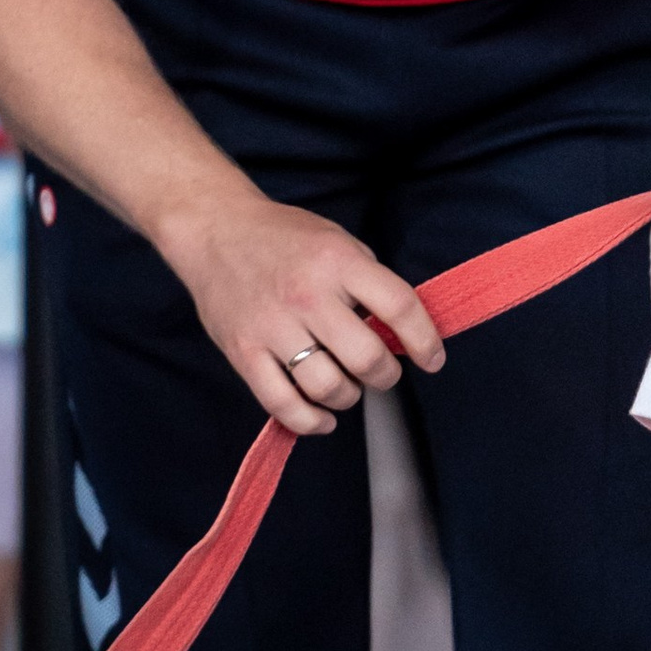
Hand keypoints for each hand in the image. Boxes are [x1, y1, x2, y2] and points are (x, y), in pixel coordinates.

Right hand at [169, 186, 444, 437]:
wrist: (217, 229)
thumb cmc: (285, 236)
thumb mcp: (339, 241)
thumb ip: (370, 282)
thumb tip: (402, 331)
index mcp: (338, 262)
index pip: (398, 307)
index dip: (424, 340)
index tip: (433, 359)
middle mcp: (308, 295)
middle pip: (366, 357)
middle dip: (386, 374)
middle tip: (382, 371)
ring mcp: (272, 326)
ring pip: (327, 386)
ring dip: (348, 396)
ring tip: (347, 386)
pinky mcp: (244, 352)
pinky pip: (282, 404)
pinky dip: (310, 421)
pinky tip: (323, 417)